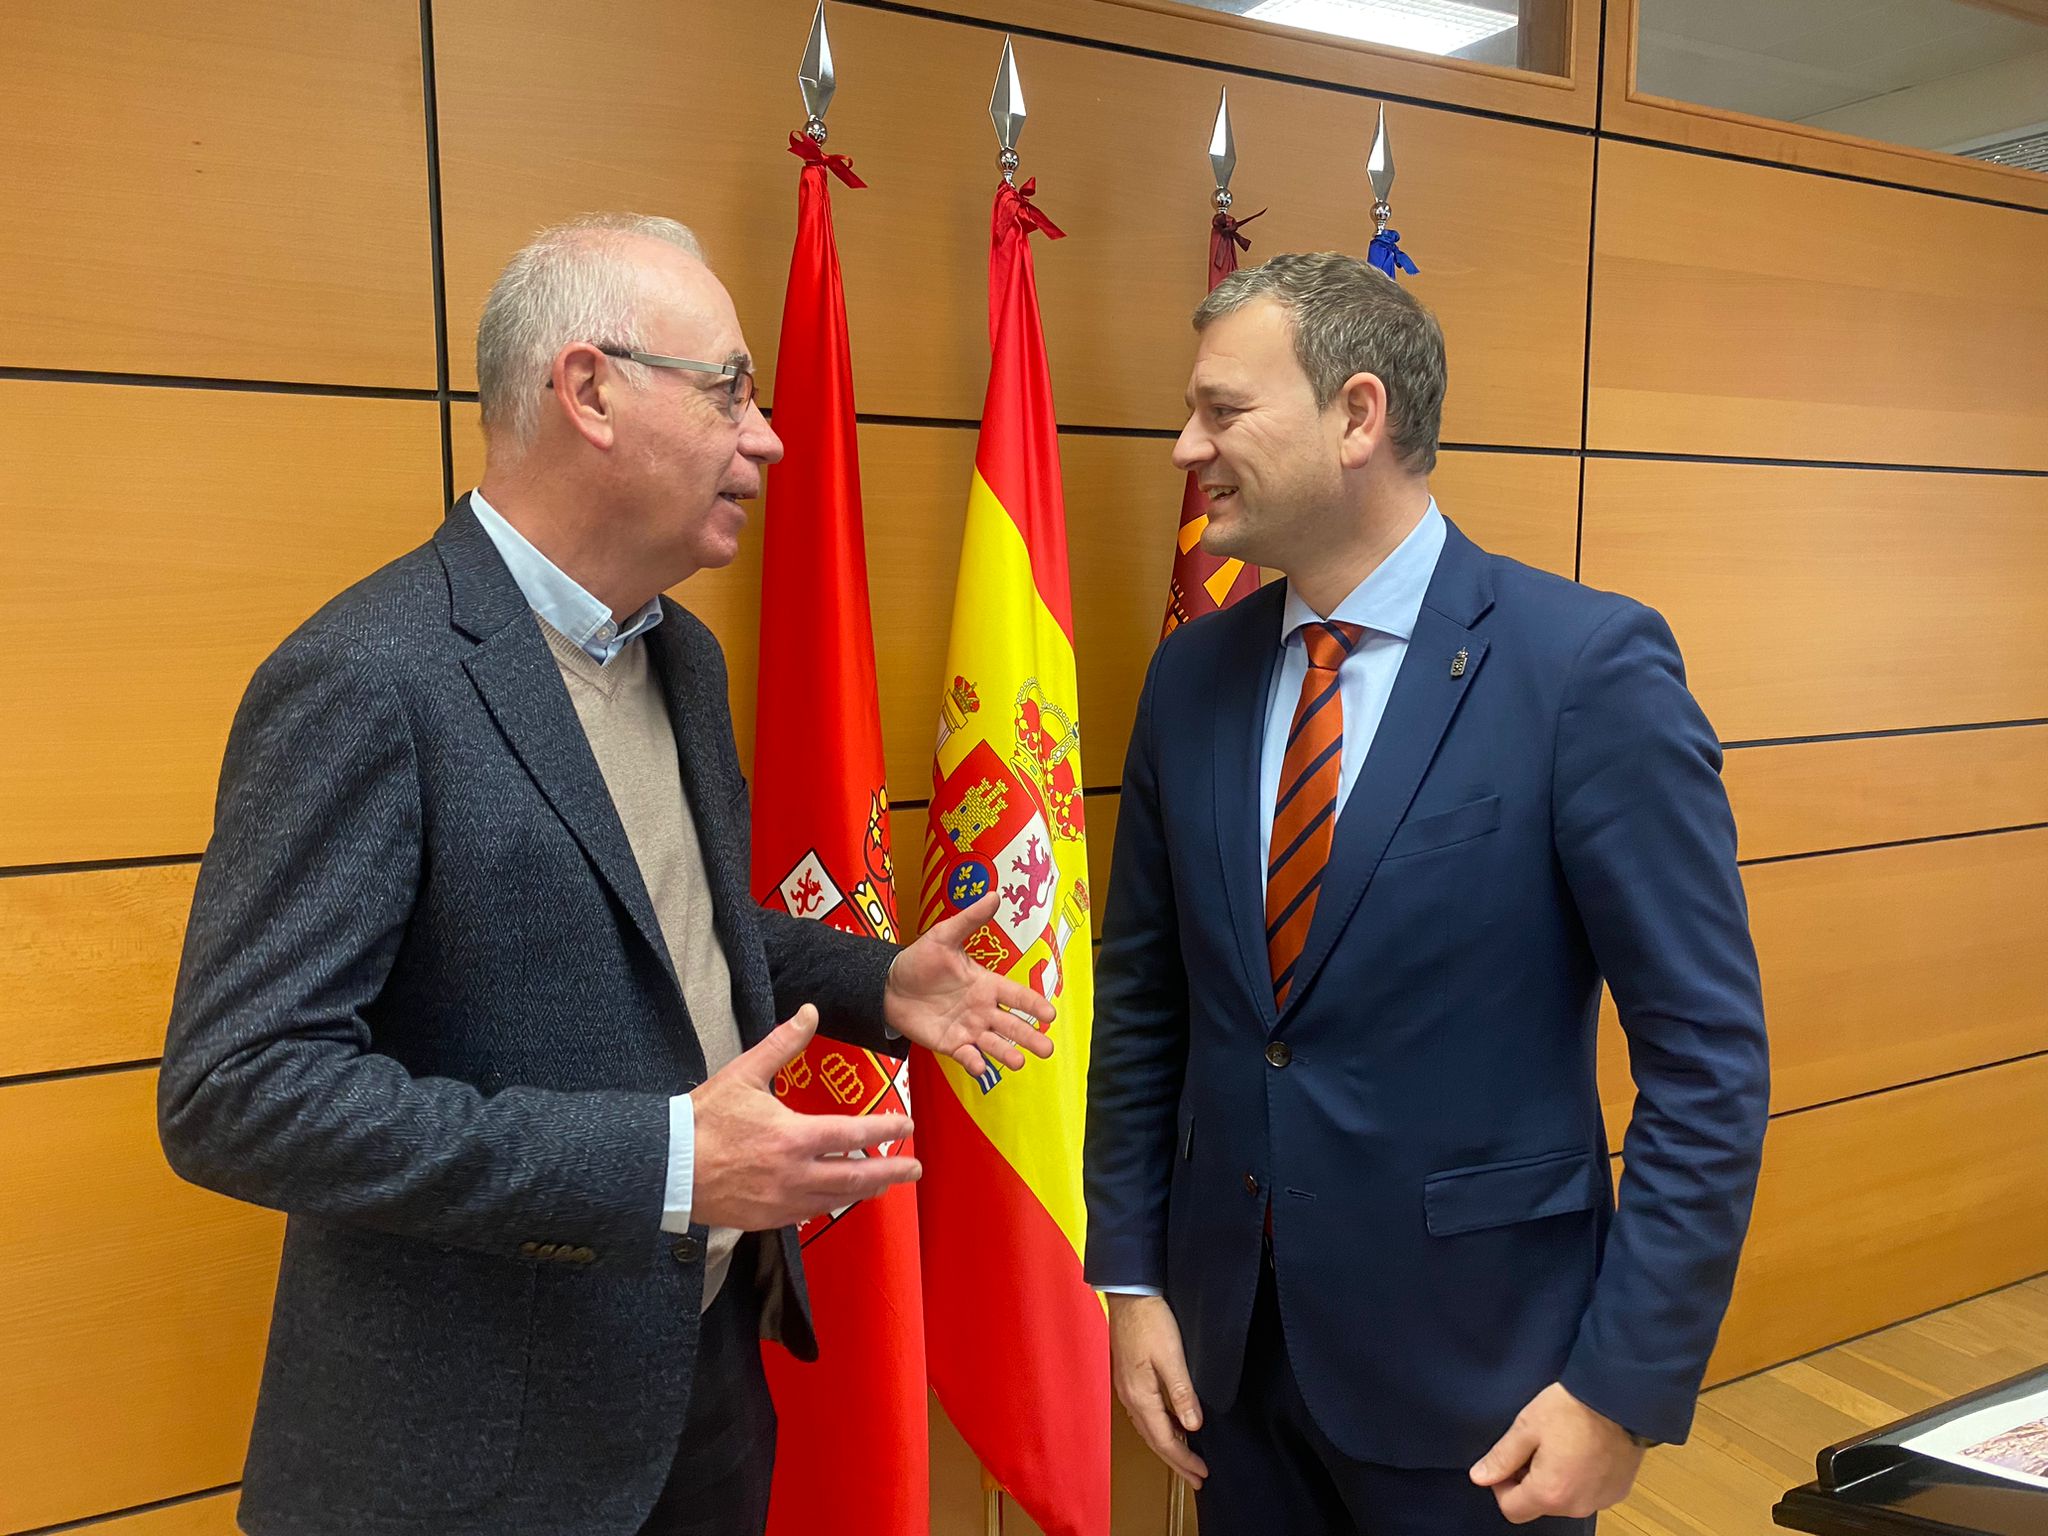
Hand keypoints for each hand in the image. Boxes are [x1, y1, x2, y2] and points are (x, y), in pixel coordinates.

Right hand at [690, 1005, 919, 1230]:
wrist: (666, 1166)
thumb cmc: (705, 1119)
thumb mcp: (744, 1073)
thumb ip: (783, 1044)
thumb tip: (810, 1012)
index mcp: (793, 1136)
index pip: (854, 1134)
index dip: (886, 1130)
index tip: (907, 1126)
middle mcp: (795, 1174)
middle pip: (856, 1176)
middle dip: (890, 1171)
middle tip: (914, 1168)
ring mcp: (782, 1201)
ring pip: (836, 1199)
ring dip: (864, 1190)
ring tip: (884, 1183)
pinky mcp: (767, 1218)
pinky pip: (809, 1213)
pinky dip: (830, 1204)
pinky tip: (837, 1197)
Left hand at [883, 892, 1056, 1078]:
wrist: (889, 985)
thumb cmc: (920, 960)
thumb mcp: (944, 936)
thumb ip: (970, 920)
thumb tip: (994, 895)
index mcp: (986, 984)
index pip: (1016, 995)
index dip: (1033, 1004)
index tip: (1050, 1014)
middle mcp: (982, 1009)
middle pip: (1012, 1025)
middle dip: (1030, 1037)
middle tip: (1047, 1049)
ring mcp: (967, 1028)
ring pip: (993, 1043)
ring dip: (1007, 1053)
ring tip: (1019, 1063)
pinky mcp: (950, 1044)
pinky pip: (966, 1055)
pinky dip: (974, 1061)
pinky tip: (981, 1067)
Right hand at [1108, 1293, 1208, 1488]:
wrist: (1128, 1293)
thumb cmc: (1151, 1321)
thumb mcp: (1171, 1356)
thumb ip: (1182, 1392)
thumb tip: (1192, 1427)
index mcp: (1140, 1396)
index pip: (1164, 1439)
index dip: (1184, 1459)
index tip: (1203, 1474)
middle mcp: (1130, 1398)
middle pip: (1154, 1439)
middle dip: (1176, 1461)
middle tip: (1197, 1479)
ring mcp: (1127, 1389)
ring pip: (1149, 1429)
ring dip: (1168, 1446)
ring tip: (1187, 1460)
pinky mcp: (1129, 1378)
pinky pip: (1145, 1415)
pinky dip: (1160, 1429)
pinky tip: (1171, 1427)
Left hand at [1469, 1381, 1646, 1522]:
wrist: (1618, 1398)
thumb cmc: (1572, 1409)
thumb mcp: (1527, 1427)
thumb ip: (1502, 1457)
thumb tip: (1480, 1477)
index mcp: (1550, 1493)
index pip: (1511, 1509)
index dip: (1501, 1485)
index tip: (1508, 1461)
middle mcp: (1577, 1506)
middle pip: (1538, 1505)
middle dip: (1528, 1481)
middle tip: (1534, 1447)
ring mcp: (1600, 1501)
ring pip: (1563, 1500)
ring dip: (1554, 1480)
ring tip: (1560, 1445)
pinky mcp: (1616, 1491)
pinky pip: (1587, 1493)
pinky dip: (1579, 1478)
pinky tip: (1580, 1450)